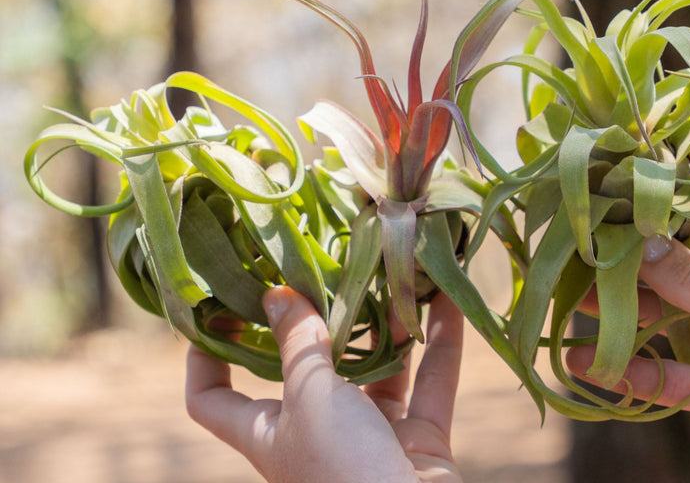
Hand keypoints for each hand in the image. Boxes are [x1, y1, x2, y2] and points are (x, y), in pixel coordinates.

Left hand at [185, 286, 463, 482]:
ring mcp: (370, 439)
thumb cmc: (342, 467)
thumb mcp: (310, 396)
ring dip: (390, 324)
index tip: (215, 307)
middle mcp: (314, 434)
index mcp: (267, 433)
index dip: (206, 358)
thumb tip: (275, 293)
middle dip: (321, 319)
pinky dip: (441, 344)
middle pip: (307, 367)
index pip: (212, 399)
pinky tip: (447, 299)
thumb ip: (298, 343)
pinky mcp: (418, 442)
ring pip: (376, 369)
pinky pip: (429, 383)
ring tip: (397, 271)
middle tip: (325, 262)